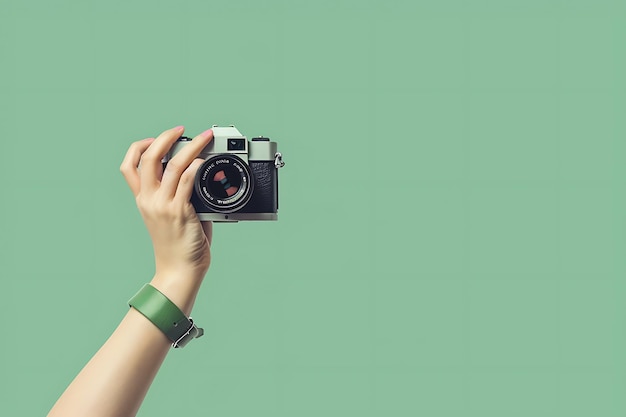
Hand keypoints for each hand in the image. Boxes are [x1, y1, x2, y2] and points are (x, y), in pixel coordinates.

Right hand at [120, 125, 213, 281]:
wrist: (178, 270)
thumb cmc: (178, 245)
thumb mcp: (168, 214)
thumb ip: (176, 193)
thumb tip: (196, 173)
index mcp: (143, 199)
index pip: (128, 166)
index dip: (139, 146)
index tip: (155, 138)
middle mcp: (149, 200)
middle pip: (147, 158)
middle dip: (165, 137)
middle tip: (182, 130)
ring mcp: (163, 205)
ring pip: (173, 165)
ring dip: (191, 147)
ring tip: (203, 138)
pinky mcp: (179, 212)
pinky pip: (188, 180)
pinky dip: (196, 166)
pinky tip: (204, 161)